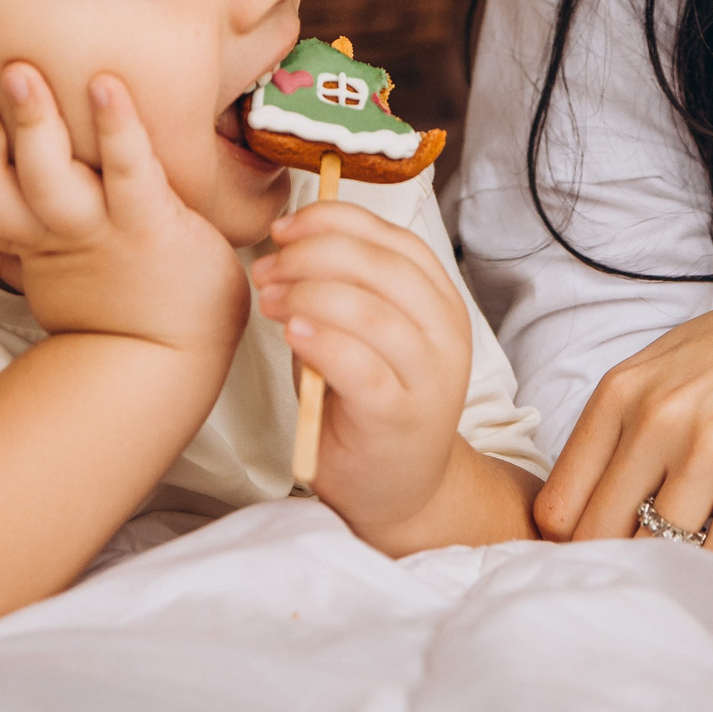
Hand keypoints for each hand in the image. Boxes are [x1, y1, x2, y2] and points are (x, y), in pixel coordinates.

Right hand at [0, 65, 247, 354]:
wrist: (174, 356)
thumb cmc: (124, 296)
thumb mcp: (65, 262)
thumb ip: (37, 220)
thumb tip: (11, 167)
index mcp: (29, 240)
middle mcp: (53, 234)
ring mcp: (99, 229)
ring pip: (49, 178)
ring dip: (32, 124)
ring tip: (19, 71)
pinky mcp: (149, 222)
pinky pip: (129, 170)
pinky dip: (117, 128)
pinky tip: (107, 86)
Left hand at [250, 199, 470, 538]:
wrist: (398, 490)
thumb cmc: (366, 403)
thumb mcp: (359, 335)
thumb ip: (339, 289)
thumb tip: (287, 241)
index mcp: (439, 301)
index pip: (395, 240)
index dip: (337, 221)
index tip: (285, 227)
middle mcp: (445, 333)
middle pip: (383, 268)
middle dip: (314, 255)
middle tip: (267, 267)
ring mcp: (430, 377)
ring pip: (372, 312)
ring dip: (309, 294)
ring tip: (268, 299)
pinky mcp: (401, 417)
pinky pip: (362, 367)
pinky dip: (323, 341)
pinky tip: (292, 332)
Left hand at [535, 253, 712, 564]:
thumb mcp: (669, 368)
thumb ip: (622, 426)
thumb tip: (580, 513)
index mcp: (621, 393)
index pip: (558, 507)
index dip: (574, 545)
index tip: (600, 561)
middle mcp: (656, 419)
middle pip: (599, 538)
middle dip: (615, 569)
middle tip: (637, 590)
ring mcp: (710, 449)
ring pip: (658, 553)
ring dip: (670, 576)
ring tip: (684, 585)